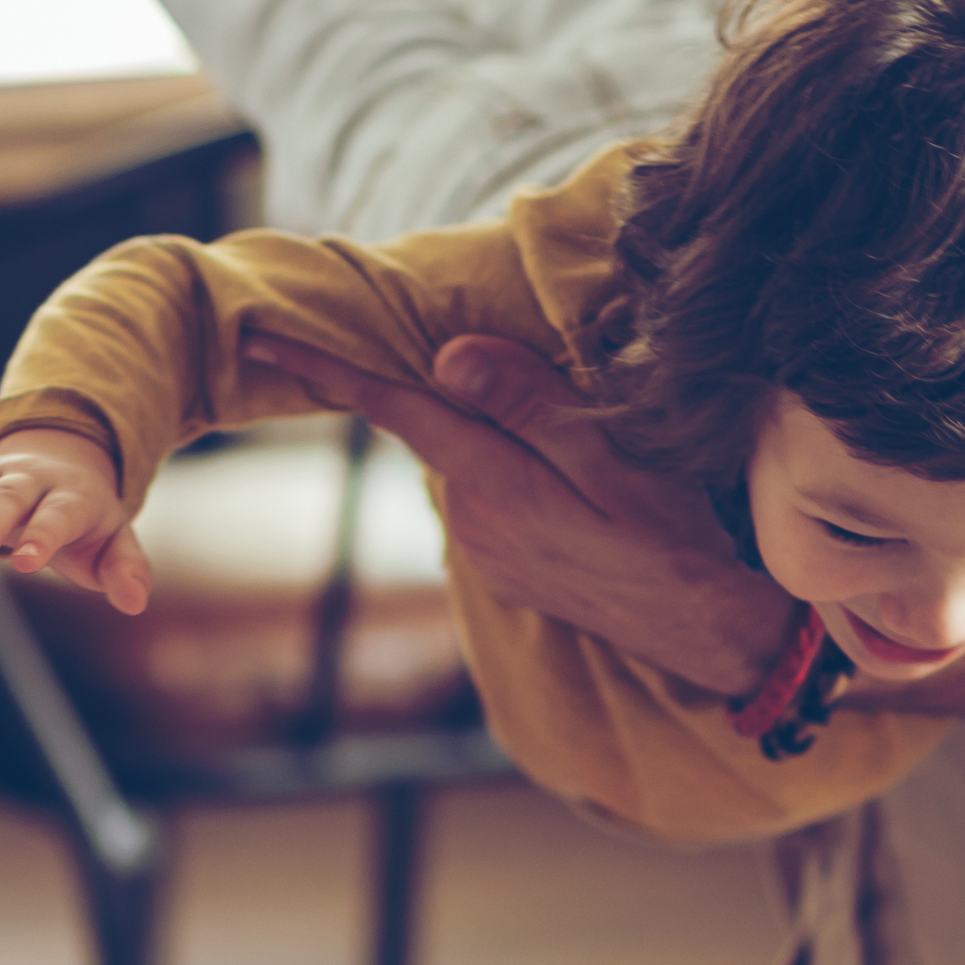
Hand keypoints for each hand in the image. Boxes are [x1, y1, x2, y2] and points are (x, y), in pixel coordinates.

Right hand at [0, 427, 153, 615]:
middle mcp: (31, 480)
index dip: (42, 537)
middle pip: (8, 499)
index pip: (57, 515)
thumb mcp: (115, 542)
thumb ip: (126, 570)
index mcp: (73, 496)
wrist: (59, 469)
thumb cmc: (87, 523)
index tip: (26, 564)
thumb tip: (135, 603)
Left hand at [240, 329, 791, 691]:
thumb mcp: (612, 456)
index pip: (392, 406)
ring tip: (582, 446)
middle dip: (449, 389)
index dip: (323, 366)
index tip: (257, 333)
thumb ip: (528, 405)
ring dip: (497, 433)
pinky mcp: (507, 565)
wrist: (707, 631)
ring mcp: (486, 548)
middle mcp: (472, 518)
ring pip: (469, 458)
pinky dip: (514, 470)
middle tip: (516, 380)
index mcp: (492, 480)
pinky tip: (576, 483)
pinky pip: (493, 493)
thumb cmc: (673, 536)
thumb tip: (449, 358)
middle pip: (438, 423)